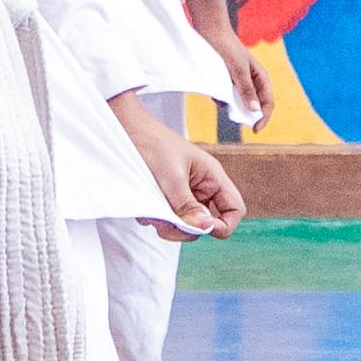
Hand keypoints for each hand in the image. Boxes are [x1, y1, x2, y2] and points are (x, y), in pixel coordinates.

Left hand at [125, 103, 241, 237]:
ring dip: (168, 225)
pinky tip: (146, 209)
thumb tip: (204, 228)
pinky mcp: (167, 199)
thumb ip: (187, 205)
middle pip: (206, 223)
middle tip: (165, 225)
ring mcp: (184, 194)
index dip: (224, 225)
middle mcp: (201, 188)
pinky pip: (168, 220)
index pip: (234, 209)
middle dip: (186, 228)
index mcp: (212, 177)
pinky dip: (157, 219)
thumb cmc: (152, 143)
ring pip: (185, 224)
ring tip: (152, 215)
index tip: (202, 229)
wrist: (125, 130)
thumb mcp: (171, 177)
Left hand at [179, 0, 270, 135]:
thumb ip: (246, 90)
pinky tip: (215, 92)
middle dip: (245, 113)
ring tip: (221, 97)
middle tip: (234, 118)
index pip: (268, 103)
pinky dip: (221, 98)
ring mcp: (239, 81)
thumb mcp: (238, 70)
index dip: (263, 117)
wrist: (209, 31)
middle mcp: (252, 81)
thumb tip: (255, 110)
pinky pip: (226, 96)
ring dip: (231, 105)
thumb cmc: (227, 48)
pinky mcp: (226, 80)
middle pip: (254, 105)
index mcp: (260, 77)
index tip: (253, 129)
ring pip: (239, 102)